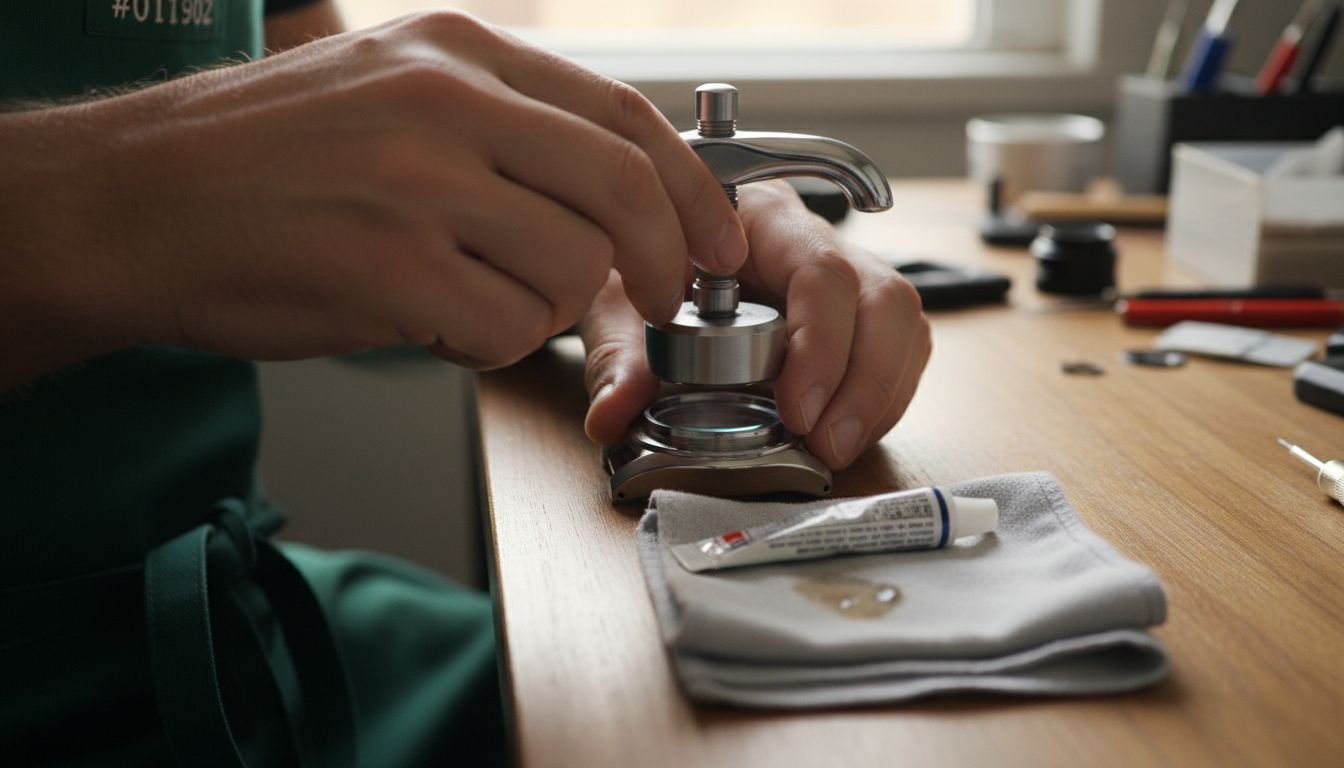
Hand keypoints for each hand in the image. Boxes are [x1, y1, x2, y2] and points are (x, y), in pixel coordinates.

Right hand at [4, 11, 746, 379]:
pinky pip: (505, 329)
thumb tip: (614, 191)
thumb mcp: (392, 90)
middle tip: (659, 299)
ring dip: (546, 309)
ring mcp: (418, 182)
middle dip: (665, 262)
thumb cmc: (261, 160)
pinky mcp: (390, 267)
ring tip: (478, 299)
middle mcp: (447, 102)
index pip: (627, 117)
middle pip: (625, 190)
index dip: (694, 190)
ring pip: (572, 269)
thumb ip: (505, 126)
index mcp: (459, 52)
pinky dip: (487, 342)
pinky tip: (430, 321)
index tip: (718, 240)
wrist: (130, 202)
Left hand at [580, 181, 930, 469]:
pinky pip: (901, 349)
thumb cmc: (647, 268)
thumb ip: (619, 357)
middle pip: (882, 296)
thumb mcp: (621, 305)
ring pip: (902, 322)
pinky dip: (882, 398)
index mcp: (761, 219)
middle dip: (864, 380)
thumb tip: (612, 414)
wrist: (654, 261)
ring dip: (879, 394)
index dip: (819, 343)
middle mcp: (816, 239)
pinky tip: (845, 431)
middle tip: (825, 443)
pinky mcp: (860, 313)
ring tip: (836, 446)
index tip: (793, 408)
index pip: (820, 270)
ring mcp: (847, 273)